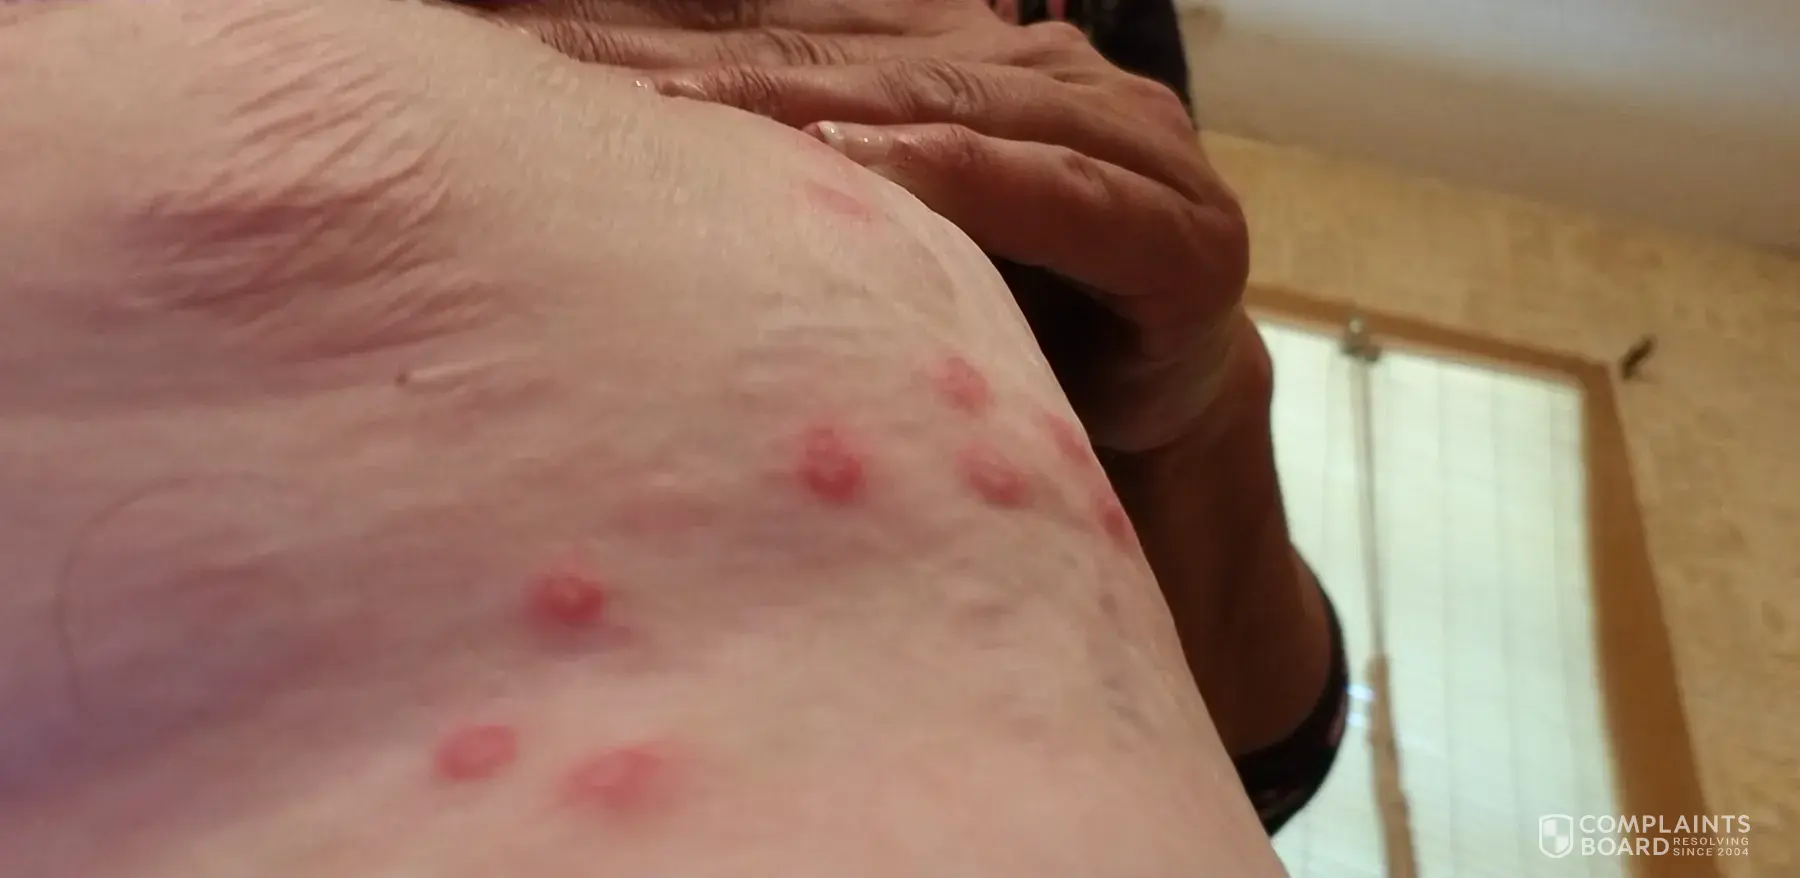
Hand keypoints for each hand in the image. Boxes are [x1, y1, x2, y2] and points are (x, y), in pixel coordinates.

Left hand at [478, 1, 1252, 453]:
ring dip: (784, 98)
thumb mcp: (862, 238)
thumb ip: (776, 174)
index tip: (510, 34)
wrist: (1145, 417)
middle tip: (531, 58)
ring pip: (923, 98)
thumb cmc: (986, 327)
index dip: (649, 18)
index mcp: (951, 47)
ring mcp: (1115, 138)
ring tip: (646, 102)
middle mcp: (1034, 67)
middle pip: (831, 45)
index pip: (779, 16)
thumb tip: (586, 154)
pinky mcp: (1173, 230)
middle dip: (675, 52)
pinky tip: (843, 162)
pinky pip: (1041, 187)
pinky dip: (947, 172)